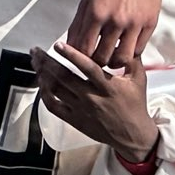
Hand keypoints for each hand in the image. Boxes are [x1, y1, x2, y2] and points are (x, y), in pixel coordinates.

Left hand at [34, 43, 156, 161]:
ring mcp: (81, 110)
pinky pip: (54, 107)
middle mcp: (92, 97)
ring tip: (35, 62)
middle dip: (47, 61)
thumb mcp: (139, 79)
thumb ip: (131, 58)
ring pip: (56, 90)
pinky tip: (41, 83)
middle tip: (35, 51)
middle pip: (64, 77)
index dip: (72, 55)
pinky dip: (44, 94)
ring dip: (43, 75)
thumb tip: (123, 40)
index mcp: (108, 86)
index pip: (88, 68)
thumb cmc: (135, 105)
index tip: (58, 44)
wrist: (132, 135)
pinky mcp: (75, 120)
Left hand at [67, 0, 162, 70]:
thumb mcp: (88, 0)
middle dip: (97, 63)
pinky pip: (139, 49)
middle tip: (98, 59)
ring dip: (115, 61)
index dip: (81, 59)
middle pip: (102, 58)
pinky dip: (131, 51)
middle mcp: (115, 19)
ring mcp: (134, 22)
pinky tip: (127, 45)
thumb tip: (70, 46)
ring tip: (113, 56)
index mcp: (96, 13)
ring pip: (122, 58)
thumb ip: (79, 24)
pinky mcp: (150, 22)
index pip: (84, 50)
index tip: (82, 60)